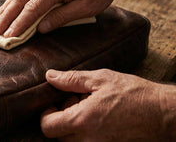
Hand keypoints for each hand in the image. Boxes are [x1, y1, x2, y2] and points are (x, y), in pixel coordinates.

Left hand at [41, 69, 175, 140]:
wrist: (164, 113)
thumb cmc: (135, 94)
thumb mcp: (100, 79)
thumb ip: (71, 79)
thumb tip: (50, 76)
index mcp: (82, 121)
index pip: (47, 127)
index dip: (47, 113)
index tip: (57, 102)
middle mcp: (88, 140)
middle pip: (57, 135)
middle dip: (60, 118)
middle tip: (76, 101)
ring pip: (71, 141)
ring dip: (73, 125)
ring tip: (89, 108)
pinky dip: (86, 132)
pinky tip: (98, 117)